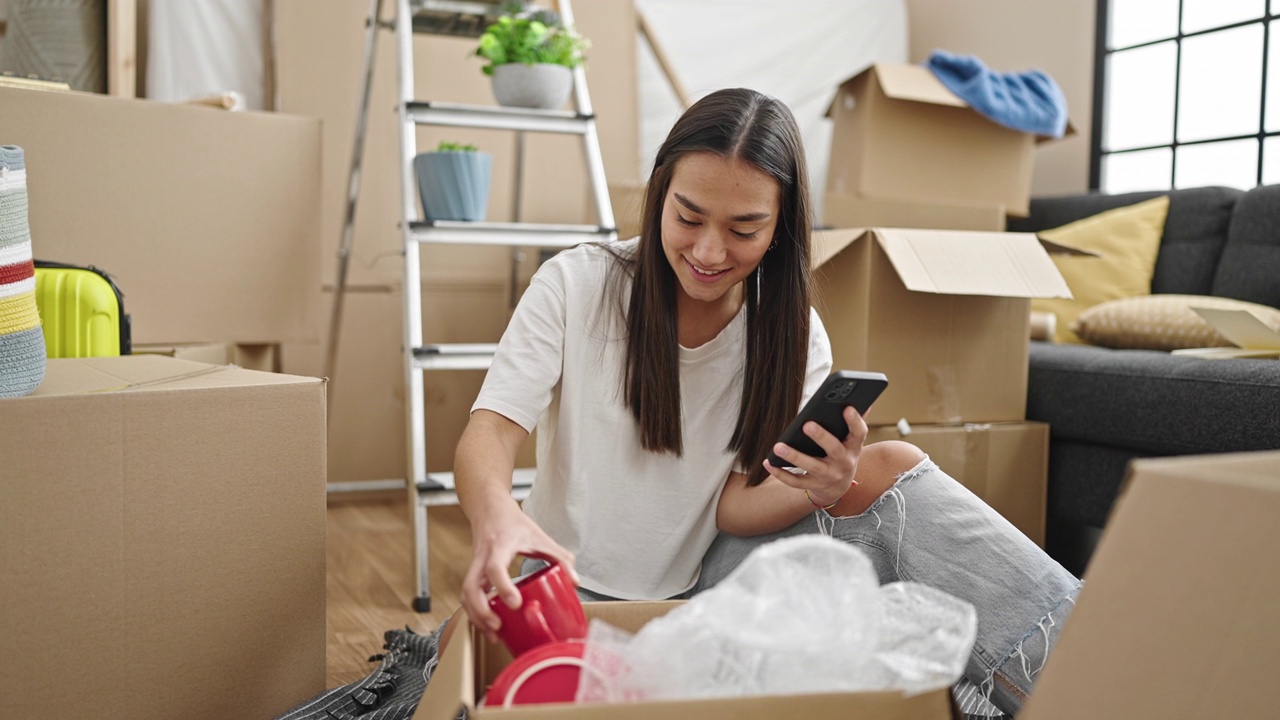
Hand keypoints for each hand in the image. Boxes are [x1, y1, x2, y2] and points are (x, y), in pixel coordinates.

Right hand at [460, 506, 577, 643]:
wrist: (490, 510)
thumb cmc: (513, 523)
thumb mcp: (540, 536)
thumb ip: (560, 557)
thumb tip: (574, 581)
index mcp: (500, 546)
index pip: (494, 568)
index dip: (503, 587)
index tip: (515, 603)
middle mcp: (483, 557)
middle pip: (471, 586)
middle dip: (481, 611)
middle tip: (498, 626)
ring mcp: (474, 565)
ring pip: (465, 593)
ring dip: (475, 616)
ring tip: (493, 633)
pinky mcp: (473, 573)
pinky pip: (467, 595)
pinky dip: (474, 612)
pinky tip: (487, 624)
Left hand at [762, 405, 867, 508]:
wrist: (838, 488)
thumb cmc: (841, 454)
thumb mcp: (851, 440)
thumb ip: (852, 421)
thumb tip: (861, 397)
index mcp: (854, 446)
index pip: (859, 433)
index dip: (855, 421)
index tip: (847, 408)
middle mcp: (844, 462)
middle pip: (834, 449)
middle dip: (821, 437)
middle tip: (807, 425)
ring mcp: (828, 475)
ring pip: (812, 466)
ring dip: (795, 457)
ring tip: (778, 447)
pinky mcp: (813, 485)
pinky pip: (796, 481)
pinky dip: (781, 473)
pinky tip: (768, 462)